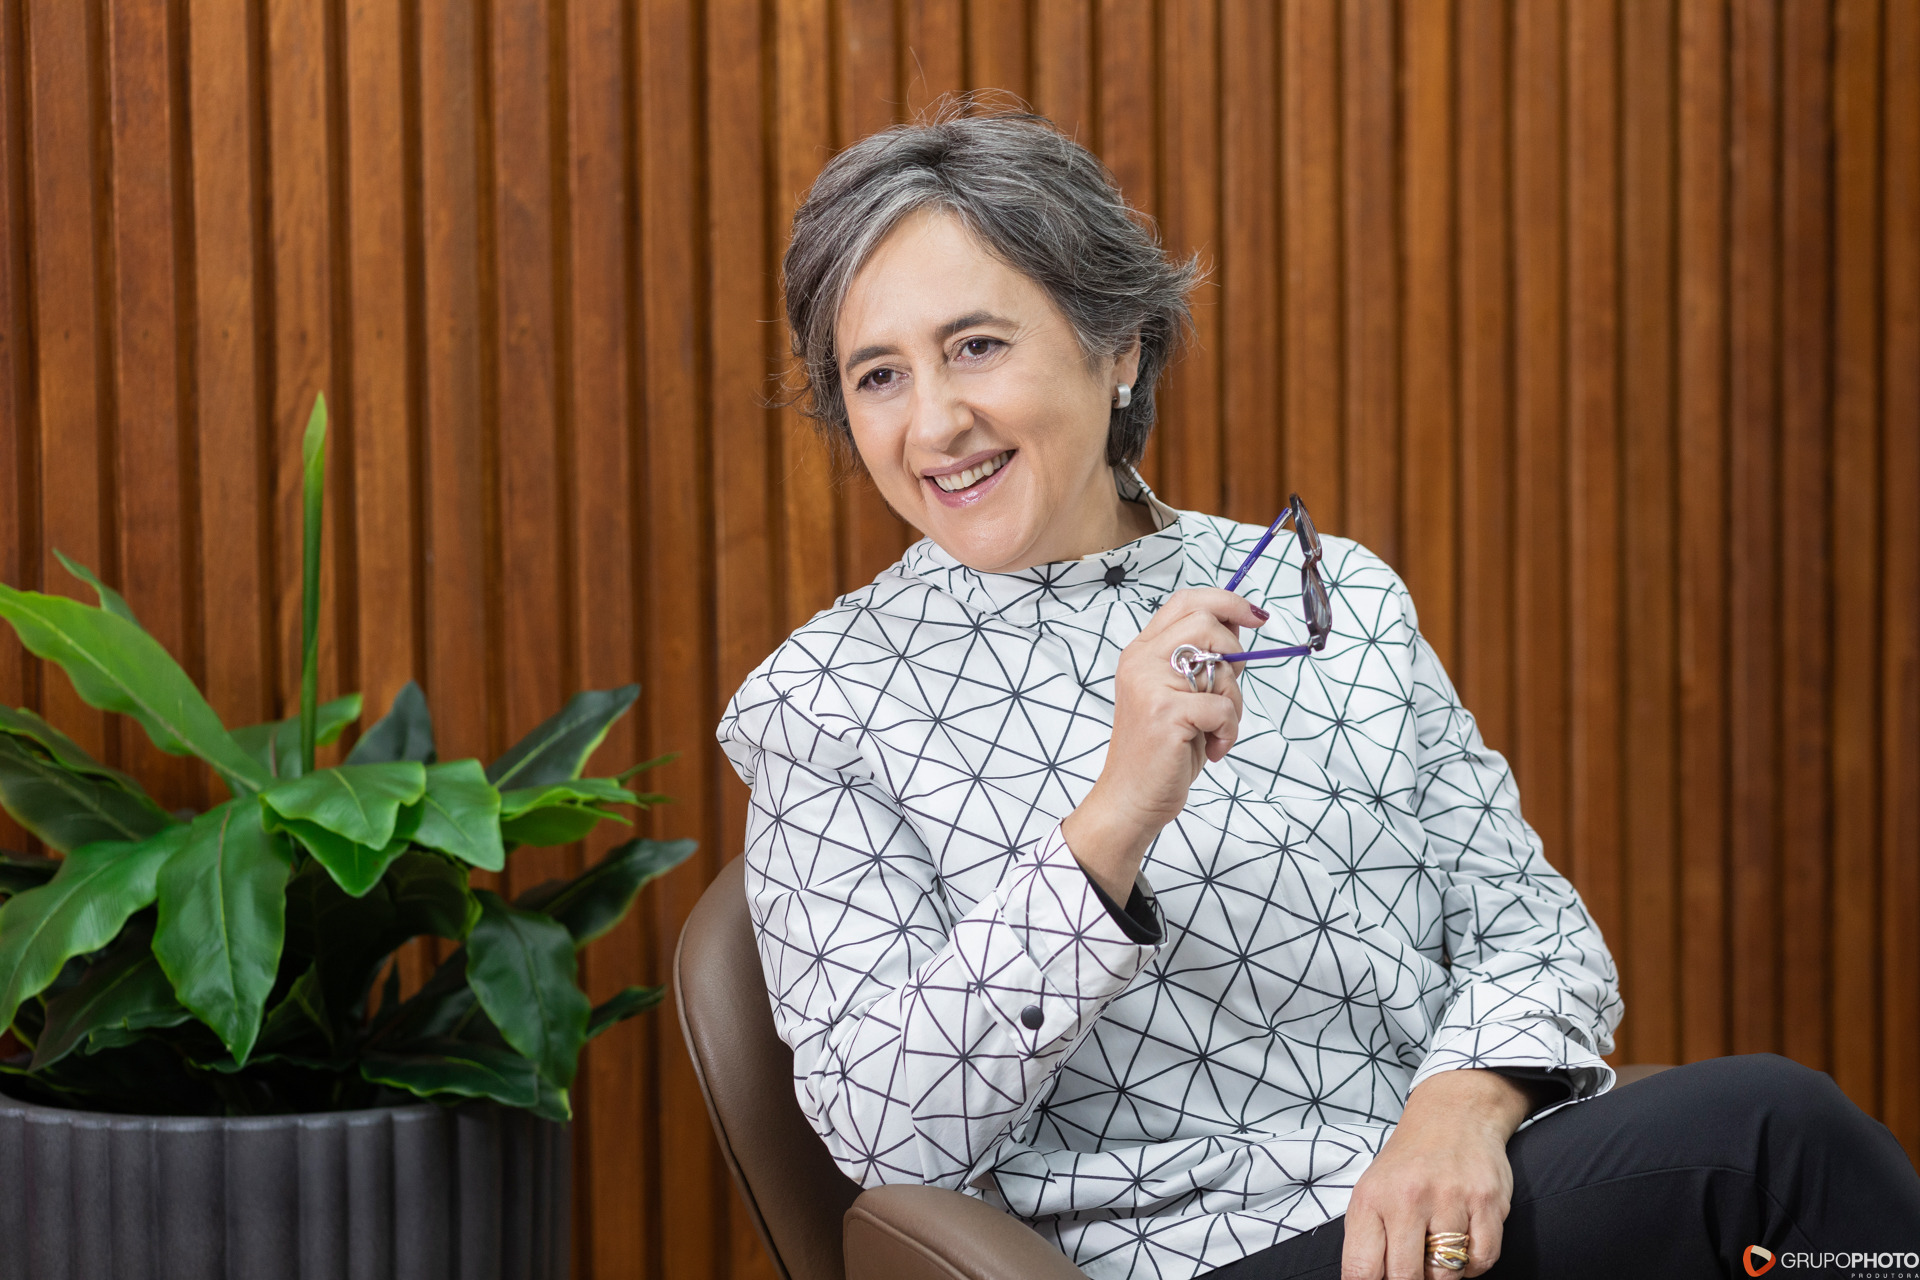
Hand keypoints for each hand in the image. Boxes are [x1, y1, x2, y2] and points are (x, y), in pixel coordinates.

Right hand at [1062, 588, 1265, 899]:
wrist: (1130, 798)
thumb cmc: (1160, 751)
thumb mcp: (1178, 696)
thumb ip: (1198, 663)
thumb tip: (1240, 631)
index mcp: (1142, 652)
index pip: (1185, 601)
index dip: (1227, 602)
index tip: (1255, 616)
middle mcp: (1141, 661)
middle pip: (1205, 623)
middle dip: (1233, 653)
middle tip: (1229, 688)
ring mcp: (1150, 685)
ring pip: (1220, 666)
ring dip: (1232, 702)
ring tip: (1216, 729)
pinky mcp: (1166, 713)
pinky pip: (1223, 708)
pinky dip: (1229, 732)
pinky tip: (1213, 748)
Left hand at [1340, 1070, 1532, 1279]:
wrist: (1453, 1115)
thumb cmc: (1407, 1165)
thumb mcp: (1372, 1193)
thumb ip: (1367, 1242)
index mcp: (1371, 1199)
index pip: (1361, 1270)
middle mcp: (1408, 1198)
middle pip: (1406, 1279)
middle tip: (1414, 1270)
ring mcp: (1449, 1199)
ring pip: (1447, 1275)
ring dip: (1443, 1274)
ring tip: (1438, 1250)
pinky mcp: (1486, 1201)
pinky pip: (1482, 1260)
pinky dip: (1473, 1265)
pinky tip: (1464, 1245)